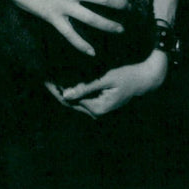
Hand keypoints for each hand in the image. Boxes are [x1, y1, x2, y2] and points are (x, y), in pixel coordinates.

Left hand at [46, 49, 167, 117]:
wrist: (145, 79)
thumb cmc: (128, 75)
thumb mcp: (107, 79)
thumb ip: (86, 87)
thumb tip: (66, 95)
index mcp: (97, 109)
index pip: (70, 100)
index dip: (56, 90)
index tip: (44, 79)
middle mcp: (96, 112)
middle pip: (70, 102)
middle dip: (57, 90)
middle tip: (43, 78)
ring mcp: (98, 109)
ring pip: (75, 100)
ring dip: (64, 90)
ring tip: (50, 78)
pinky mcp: (100, 104)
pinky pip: (83, 97)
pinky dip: (74, 89)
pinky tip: (65, 80)